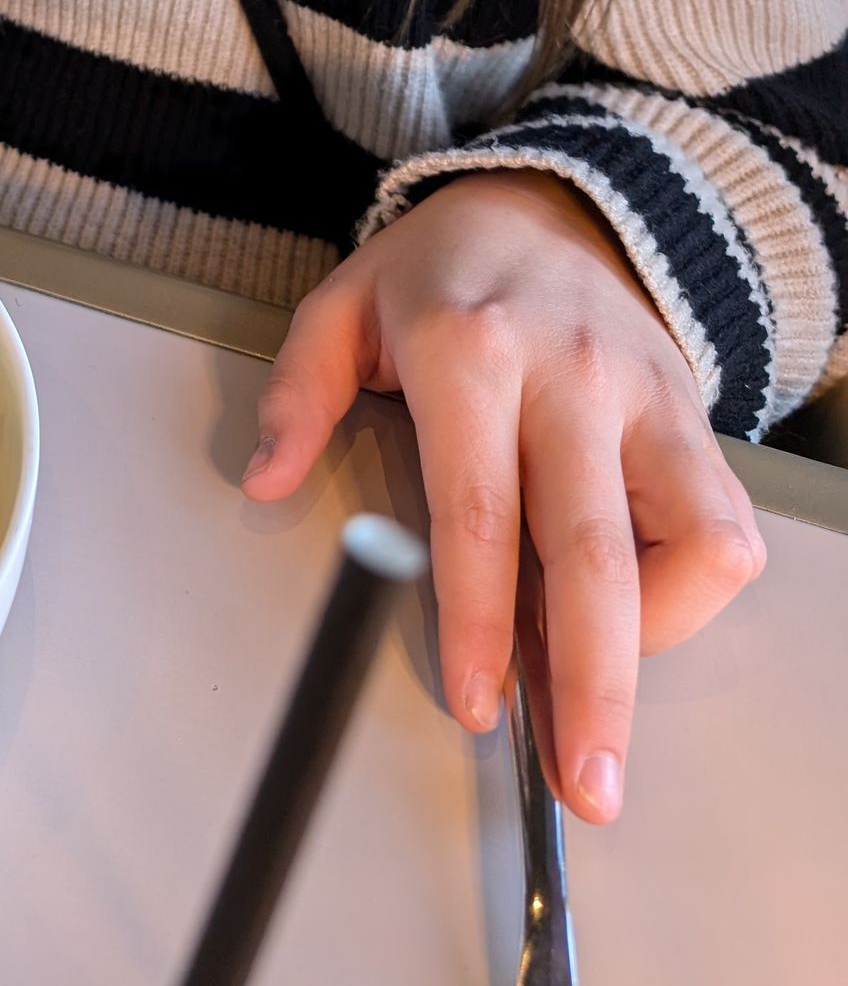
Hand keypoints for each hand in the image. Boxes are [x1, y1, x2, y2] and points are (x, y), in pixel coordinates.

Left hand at [242, 172, 765, 821]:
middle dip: (591, 683)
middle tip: (584, 782)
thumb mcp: (343, 304)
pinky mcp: (695, 415)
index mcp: (470, 350)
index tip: (476, 701)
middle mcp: (569, 375)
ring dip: (653, 648)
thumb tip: (262, 478)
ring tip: (602, 707)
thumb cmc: (443, 270)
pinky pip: (724, 526)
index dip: (477, 619)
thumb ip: (297, 392)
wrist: (552, 203)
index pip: (479, 510)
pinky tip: (638, 617)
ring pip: (686, 543)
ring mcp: (644, 397)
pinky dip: (691, 592)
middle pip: (592, 553)